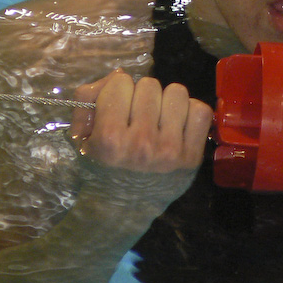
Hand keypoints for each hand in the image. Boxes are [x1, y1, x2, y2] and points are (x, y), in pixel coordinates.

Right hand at [69, 70, 212, 173]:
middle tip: (137, 117)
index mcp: (110, 138)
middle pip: (149, 85)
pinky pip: (201, 110)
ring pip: (176, 92)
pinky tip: (177, 127)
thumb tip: (118, 74)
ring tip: (158, 120)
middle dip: (141, 97)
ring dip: (166, 102)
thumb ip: (90, 98)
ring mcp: (171, 150)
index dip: (116, 92)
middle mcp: (142, 144)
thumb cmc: (101, 167)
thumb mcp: (82, 135)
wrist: (123, 209)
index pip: (119, 83)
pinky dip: (190, 113)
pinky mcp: (193, 156)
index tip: (115, 109)